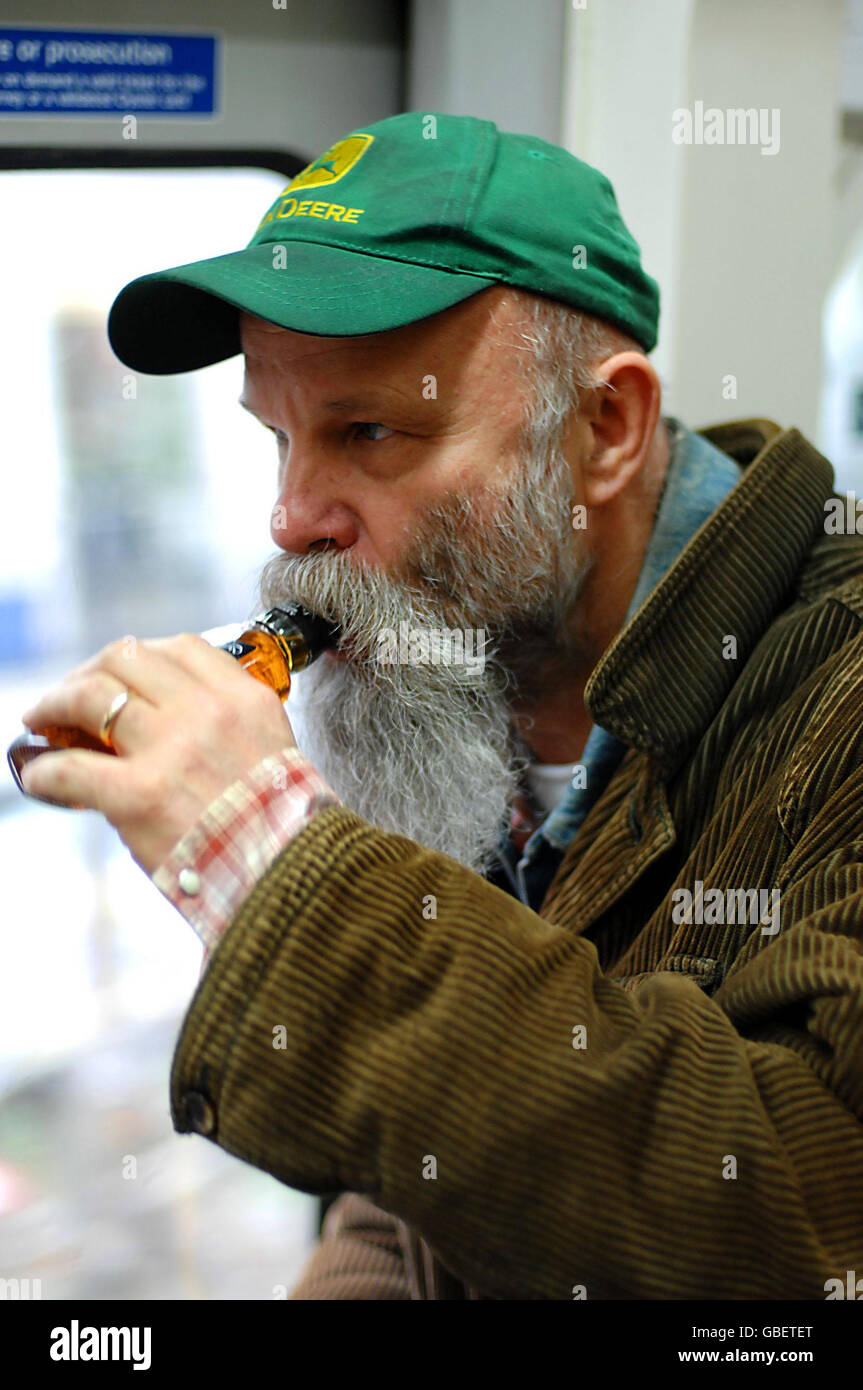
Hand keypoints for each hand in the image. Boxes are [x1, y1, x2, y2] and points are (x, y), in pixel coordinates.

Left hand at [19, 633, 297, 874]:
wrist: (289, 877)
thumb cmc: (280, 827)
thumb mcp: (274, 751)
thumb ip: (231, 727)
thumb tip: (170, 725)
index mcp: (243, 699)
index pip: (181, 647)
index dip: (140, 656)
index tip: (122, 675)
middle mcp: (207, 712)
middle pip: (128, 657)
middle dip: (90, 671)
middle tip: (71, 695)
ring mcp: (170, 749)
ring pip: (91, 695)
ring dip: (55, 703)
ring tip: (41, 719)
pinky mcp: (138, 794)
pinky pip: (70, 768)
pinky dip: (45, 771)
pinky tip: (39, 778)